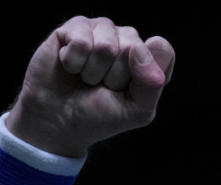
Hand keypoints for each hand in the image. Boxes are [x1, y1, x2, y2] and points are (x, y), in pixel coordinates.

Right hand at [5, 16, 174, 156]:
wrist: (58, 121)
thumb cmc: (99, 116)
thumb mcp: (136, 111)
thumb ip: (151, 84)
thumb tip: (143, 48)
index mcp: (148, 59)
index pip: (162, 49)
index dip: (145, 73)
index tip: (129, 91)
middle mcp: (128, 40)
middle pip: (133, 48)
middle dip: (115, 77)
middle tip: (102, 87)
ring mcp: (102, 31)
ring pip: (106, 46)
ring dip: (93, 72)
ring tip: (86, 78)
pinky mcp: (75, 27)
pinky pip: (81, 41)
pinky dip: (74, 62)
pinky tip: (70, 67)